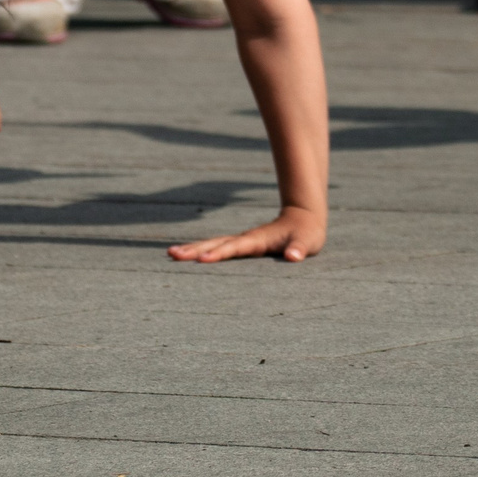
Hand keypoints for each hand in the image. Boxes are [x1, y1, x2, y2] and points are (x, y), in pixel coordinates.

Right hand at [168, 204, 326, 263]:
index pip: (235, 247)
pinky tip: (184, 256)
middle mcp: (245, 238)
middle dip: (194, 249)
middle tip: (171, 254)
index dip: (219, 253)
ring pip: (212, 243)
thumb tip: (294, 256)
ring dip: (192, 249)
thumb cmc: (306, 233)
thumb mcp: (307, 241)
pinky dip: (199, 250)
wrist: (303, 216)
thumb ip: (299, 248)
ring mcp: (240, 240)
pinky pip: (216, 247)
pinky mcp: (240, 244)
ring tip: (170, 254)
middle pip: (215, 243)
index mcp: (258, 239)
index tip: (201, 260)